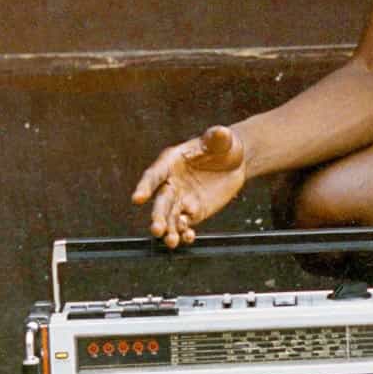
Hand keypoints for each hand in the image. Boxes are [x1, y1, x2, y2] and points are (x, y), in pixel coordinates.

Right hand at [131, 125, 246, 246]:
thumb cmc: (222, 146)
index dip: (145, 186)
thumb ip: (217, 138)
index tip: (138, 199)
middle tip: (157, 229)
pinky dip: (185, 233)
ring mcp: (181, 199)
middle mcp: (171, 183)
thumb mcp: (222, 140)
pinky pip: (185, 225)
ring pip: (170, 218)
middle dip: (158, 216)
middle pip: (160, 202)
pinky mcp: (193, 212)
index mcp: (170, 162)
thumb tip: (219, 132)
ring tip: (172, 242)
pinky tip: (188, 238)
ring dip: (169, 230)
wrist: (234, 162)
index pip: (154, 175)